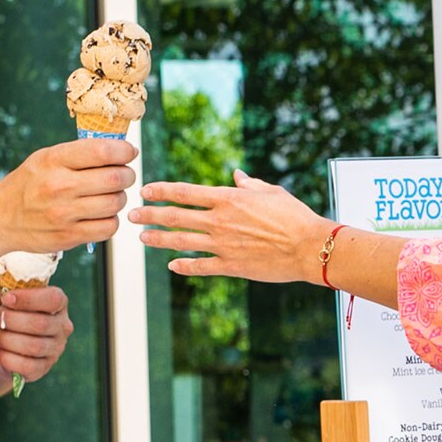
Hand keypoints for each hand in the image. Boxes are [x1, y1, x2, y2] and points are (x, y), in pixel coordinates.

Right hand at [0, 139, 134, 253]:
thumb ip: (80, 153)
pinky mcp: (68, 236)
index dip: (124, 151)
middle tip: (123, 175)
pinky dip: (111, 220)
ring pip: (116, 203)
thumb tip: (123, 149)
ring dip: (119, 198)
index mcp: (54, 160)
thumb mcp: (46, 158)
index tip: (129, 153)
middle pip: (115, 178)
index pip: (103, 151)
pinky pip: (109, 227)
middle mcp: (59, 186)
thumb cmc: (30, 183)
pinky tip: (101, 214)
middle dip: (127, 175)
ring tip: (109, 195)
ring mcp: (63, 213)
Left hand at [0, 279, 73, 383]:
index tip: (6, 298)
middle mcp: (62, 326)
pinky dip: (8, 359)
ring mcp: (55, 348)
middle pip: (41, 324)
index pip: (53, 299)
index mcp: (58, 302)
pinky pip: (28, 367)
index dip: (29, 299)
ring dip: (7, 339)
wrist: (1, 340)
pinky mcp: (44, 367)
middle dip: (11, 320)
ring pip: (34, 346)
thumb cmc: (5, 310)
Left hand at [131, 169, 328, 280]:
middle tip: (131, 215)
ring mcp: (223, 245)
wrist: (309, 247)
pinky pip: (201, 266)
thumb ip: (249, 184)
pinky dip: (184, 265)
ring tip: (142, 238)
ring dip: (158, 239)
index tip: (145, 190)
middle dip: (150, 215)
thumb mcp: (271, 192)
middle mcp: (220, 221)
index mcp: (228, 198)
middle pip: (175, 216)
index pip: (186, 192)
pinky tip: (172, 265)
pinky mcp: (231, 266)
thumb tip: (236, 175)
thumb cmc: (295, 216)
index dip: (162, 190)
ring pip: (181, 241)